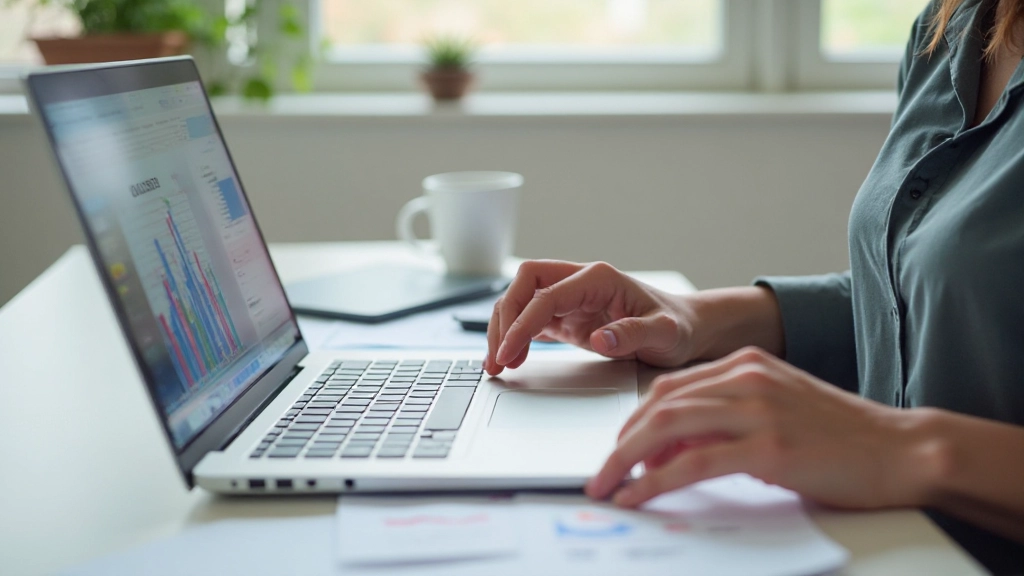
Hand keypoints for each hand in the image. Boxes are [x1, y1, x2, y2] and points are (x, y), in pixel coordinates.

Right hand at [484, 260, 697, 374]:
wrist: (688, 329)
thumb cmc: (679, 327)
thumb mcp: (666, 333)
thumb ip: (634, 334)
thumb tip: (601, 340)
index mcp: (598, 278)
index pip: (546, 295)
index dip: (522, 323)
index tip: (508, 352)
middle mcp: (580, 282)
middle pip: (523, 286)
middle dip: (504, 319)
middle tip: (497, 358)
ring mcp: (571, 298)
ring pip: (521, 301)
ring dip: (504, 329)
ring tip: (497, 364)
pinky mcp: (567, 317)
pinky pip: (530, 320)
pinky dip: (514, 337)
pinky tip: (508, 359)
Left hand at [585, 347, 933, 509]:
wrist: (900, 449)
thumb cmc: (841, 436)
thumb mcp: (776, 412)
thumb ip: (726, 419)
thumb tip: (672, 451)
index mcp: (746, 364)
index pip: (669, 387)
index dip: (635, 420)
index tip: (618, 448)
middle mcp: (746, 378)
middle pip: (659, 404)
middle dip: (620, 442)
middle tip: (601, 472)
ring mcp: (757, 409)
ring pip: (667, 427)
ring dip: (626, 460)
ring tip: (608, 486)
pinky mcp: (768, 447)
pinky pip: (694, 464)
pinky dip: (657, 482)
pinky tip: (640, 496)